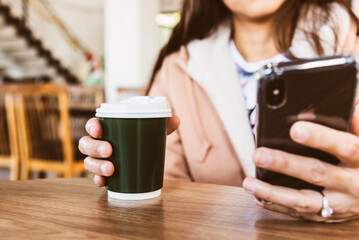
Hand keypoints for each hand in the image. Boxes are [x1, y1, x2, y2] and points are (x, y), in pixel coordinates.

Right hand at [79, 115, 179, 186]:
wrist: (142, 155)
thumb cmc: (143, 138)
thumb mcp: (152, 129)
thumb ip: (163, 124)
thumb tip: (176, 119)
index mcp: (107, 128)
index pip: (93, 124)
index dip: (92, 126)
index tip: (99, 130)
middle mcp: (98, 143)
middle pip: (86, 144)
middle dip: (95, 147)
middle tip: (109, 150)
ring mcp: (98, 159)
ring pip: (88, 161)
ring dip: (96, 165)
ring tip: (111, 169)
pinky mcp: (103, 173)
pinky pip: (95, 177)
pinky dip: (98, 180)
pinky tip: (103, 183)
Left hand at [243, 114, 358, 221]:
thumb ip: (356, 126)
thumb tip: (347, 107)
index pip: (345, 147)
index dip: (321, 137)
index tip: (295, 129)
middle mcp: (352, 184)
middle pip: (317, 172)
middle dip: (286, 164)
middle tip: (259, 155)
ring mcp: (339, 204)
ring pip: (304, 201)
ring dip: (273, 192)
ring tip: (248, 182)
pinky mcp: (327, 217)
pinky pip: (299, 213)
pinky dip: (277, 205)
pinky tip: (258, 196)